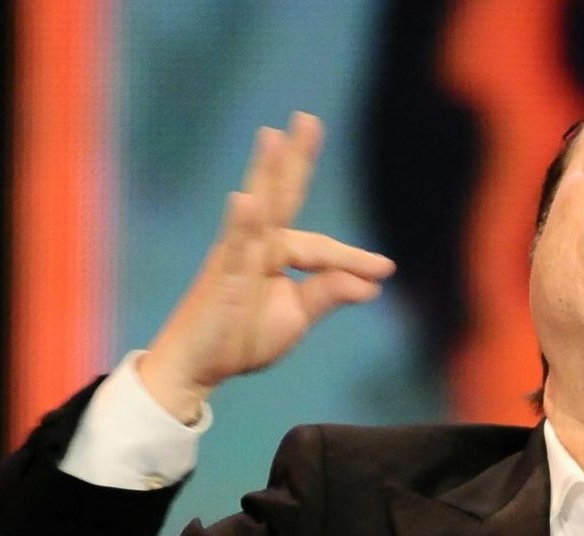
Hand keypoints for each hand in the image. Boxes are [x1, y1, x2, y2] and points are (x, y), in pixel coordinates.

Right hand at [139, 112, 395, 421]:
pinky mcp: (220, 277)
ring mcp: (234, 257)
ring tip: (274, 138)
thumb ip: (330, 293)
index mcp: (275, 252)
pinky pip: (232, 248)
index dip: (353, 258)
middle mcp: (254, 245)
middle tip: (308, 121)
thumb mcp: (297, 315)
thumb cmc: (241, 336)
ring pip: (256, 211)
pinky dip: (240, 223)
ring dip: (265, 173)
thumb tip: (373, 284)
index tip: (385, 269)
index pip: (322, 248)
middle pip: (280, 197)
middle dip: (295, 160)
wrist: (198, 367)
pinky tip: (245, 200)